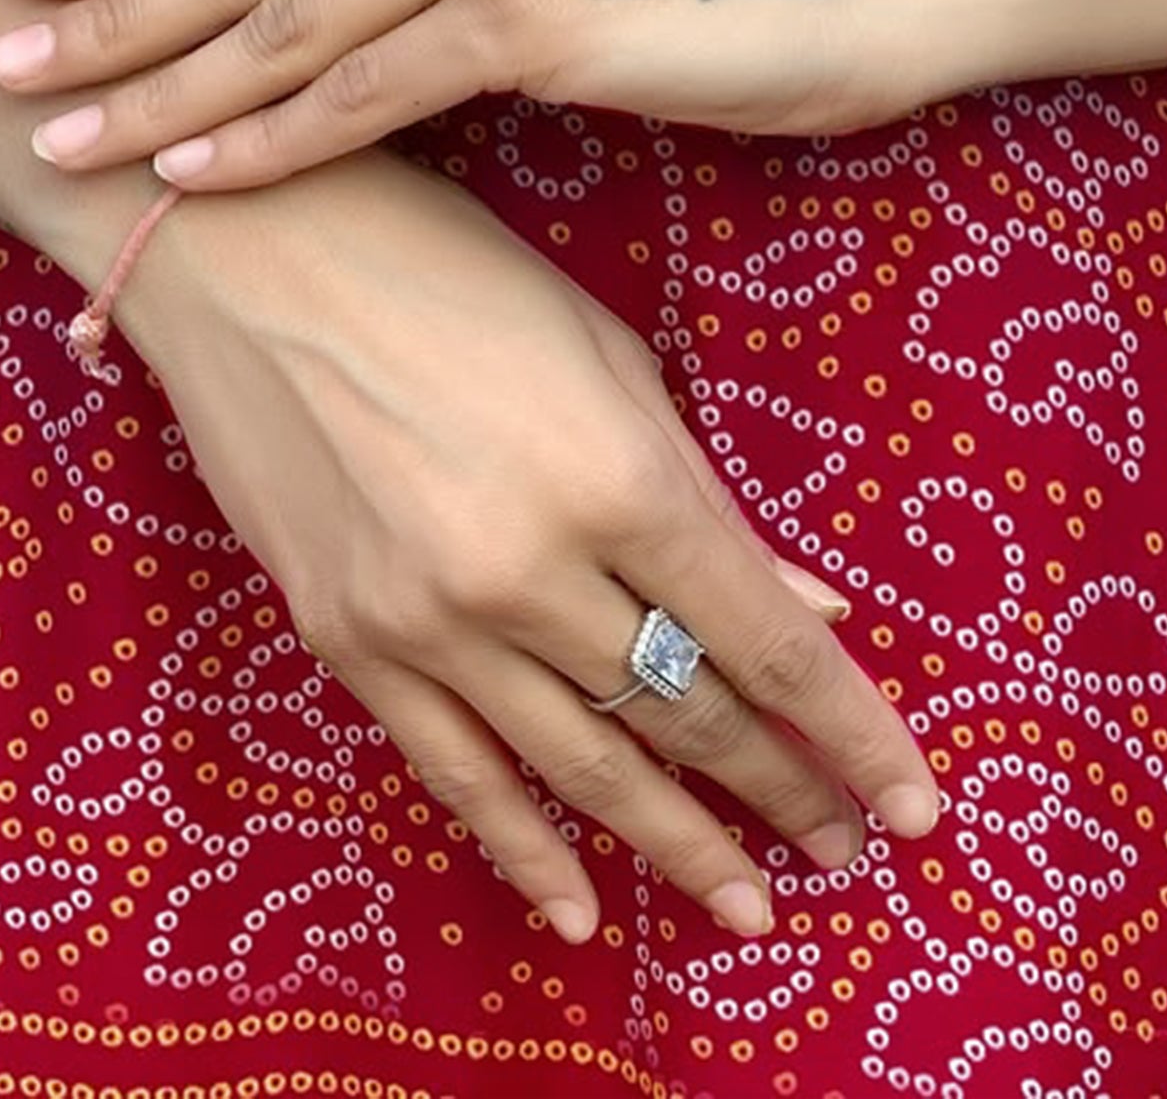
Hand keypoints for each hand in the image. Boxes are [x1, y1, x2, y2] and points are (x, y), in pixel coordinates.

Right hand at [117, 151, 942, 944]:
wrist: (250, 254)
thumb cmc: (449, 271)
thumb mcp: (607, 355)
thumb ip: (706, 498)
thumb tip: (813, 612)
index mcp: (615, 477)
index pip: (765, 641)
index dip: (849, 730)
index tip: (916, 801)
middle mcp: (530, 570)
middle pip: (687, 715)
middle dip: (782, 790)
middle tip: (849, 851)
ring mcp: (431, 621)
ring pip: (585, 769)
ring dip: (680, 845)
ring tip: (752, 911)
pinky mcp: (351, 646)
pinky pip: (458, 776)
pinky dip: (525, 854)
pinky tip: (584, 913)